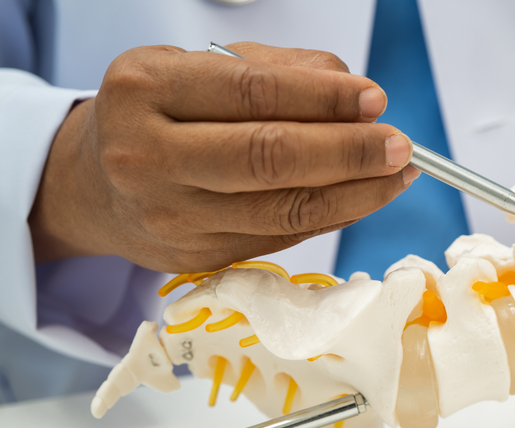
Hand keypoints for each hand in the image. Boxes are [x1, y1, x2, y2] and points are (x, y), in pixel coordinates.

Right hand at [29, 43, 418, 272]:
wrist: (97, 183)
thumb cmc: (161, 112)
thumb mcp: (203, 67)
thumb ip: (281, 70)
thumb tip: (359, 97)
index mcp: (145, 88)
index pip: (253, 92)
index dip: (324, 98)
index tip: (375, 100)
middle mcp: (147, 155)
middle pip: (269, 157)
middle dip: (349, 152)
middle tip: (399, 146)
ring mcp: (169, 215)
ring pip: (283, 209)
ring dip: (355, 193)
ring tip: (395, 174)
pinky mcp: (195, 257)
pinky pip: (282, 237)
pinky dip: (331, 216)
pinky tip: (361, 197)